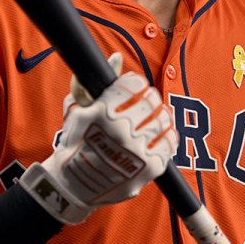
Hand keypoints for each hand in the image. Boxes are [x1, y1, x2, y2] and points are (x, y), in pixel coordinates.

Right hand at [20, 53, 176, 224]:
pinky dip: (166, 135)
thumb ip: (93, 80)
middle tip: (145, 102)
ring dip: (159, 115)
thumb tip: (116, 57)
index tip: (135, 88)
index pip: (134, 84)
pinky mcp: (150, 167)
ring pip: (163, 119)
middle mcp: (122, 130)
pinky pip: (169, 142)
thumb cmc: (75, 143)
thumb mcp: (77, 110)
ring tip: (151, 118)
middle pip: (151, 100)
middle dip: (149, 98)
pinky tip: (158, 134)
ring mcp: (138, 150)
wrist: (75, 186)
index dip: (136, 84)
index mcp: (104, 112)